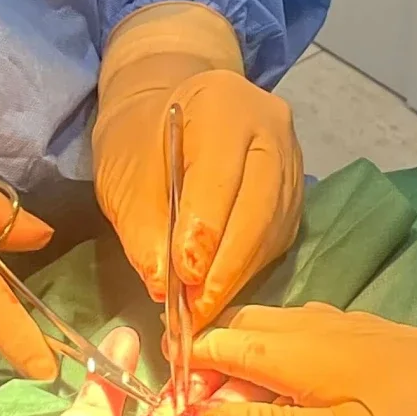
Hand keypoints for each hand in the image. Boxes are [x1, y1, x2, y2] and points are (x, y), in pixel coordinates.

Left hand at [93, 2, 303, 328]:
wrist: (165, 115)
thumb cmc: (138, 140)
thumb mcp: (123, 176)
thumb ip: (142, 227)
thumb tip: (164, 287)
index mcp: (222, 104)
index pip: (221, 176)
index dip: (203, 233)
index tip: (182, 279)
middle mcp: (269, 127)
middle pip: (257, 206)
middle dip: (225, 265)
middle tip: (195, 310)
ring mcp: (290, 159)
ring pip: (272, 227)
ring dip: (237, 274)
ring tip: (203, 309)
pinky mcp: (293, 191)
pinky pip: (277, 236)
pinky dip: (248, 268)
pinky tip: (221, 289)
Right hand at [194, 305, 416, 415]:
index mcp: (299, 349)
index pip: (220, 343)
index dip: (191, 373)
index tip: (177, 413)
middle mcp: (319, 325)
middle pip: (247, 330)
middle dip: (218, 366)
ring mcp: (353, 328)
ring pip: (280, 332)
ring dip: (254, 366)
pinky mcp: (380, 341)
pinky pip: (311, 339)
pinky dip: (288, 365)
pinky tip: (301, 401)